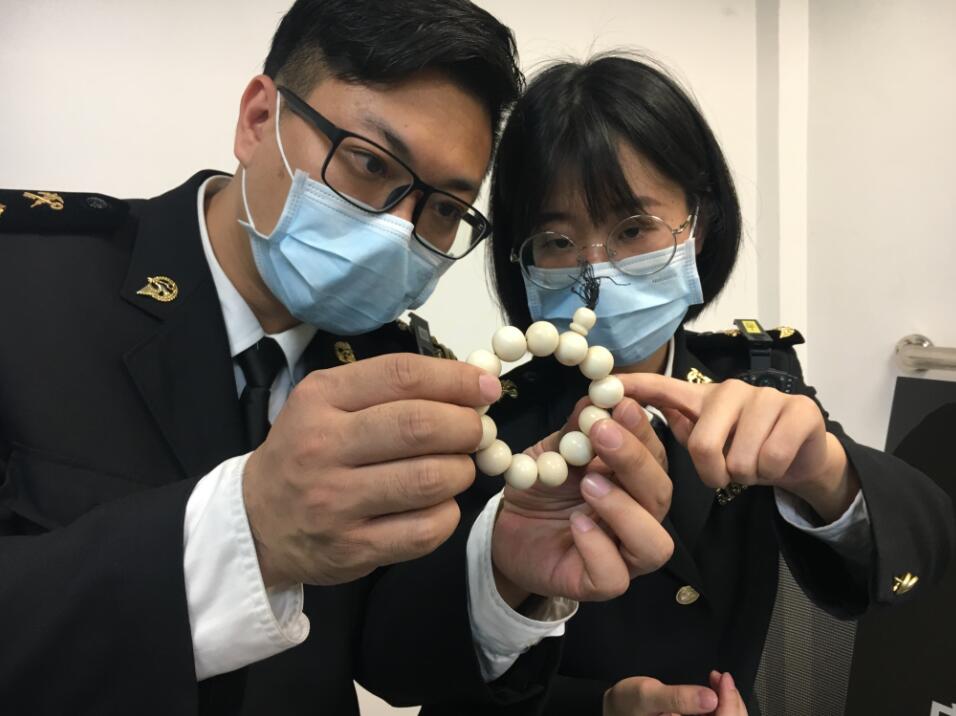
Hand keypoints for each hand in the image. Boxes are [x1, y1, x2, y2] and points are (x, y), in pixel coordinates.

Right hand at [243, 353, 500, 587]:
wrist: (257, 521)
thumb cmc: (307, 451)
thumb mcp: (328, 402)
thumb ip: (391, 389)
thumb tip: (470, 385)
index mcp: (321, 399)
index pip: (401, 376)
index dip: (456, 379)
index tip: (486, 386)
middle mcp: (324, 447)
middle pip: (419, 427)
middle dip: (466, 426)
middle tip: (477, 431)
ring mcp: (336, 502)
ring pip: (429, 479)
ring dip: (461, 471)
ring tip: (458, 467)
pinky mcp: (353, 548)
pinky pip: (425, 530)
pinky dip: (447, 513)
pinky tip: (439, 504)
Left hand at [492, 397, 674, 606]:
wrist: (504, 527)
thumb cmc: (540, 486)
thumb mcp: (553, 451)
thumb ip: (576, 429)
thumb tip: (596, 396)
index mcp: (633, 480)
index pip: (655, 455)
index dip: (643, 430)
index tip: (621, 403)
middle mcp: (638, 517)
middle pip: (661, 495)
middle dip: (635, 461)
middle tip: (602, 433)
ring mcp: (622, 555)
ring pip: (655, 544)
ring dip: (626, 509)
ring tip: (589, 484)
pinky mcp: (597, 584)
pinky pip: (615, 577)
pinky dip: (599, 549)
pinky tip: (576, 524)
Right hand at [603, 671, 746, 715]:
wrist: (615, 709)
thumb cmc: (627, 704)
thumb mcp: (647, 695)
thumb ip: (678, 698)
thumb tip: (711, 698)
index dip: (728, 703)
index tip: (725, 678)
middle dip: (731, 702)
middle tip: (722, 677)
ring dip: (727, 703)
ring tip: (718, 680)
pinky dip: (720, 706)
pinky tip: (714, 692)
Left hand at [618, 374, 858, 522]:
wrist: (799, 457)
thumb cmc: (741, 449)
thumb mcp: (705, 441)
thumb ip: (674, 429)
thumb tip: (629, 418)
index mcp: (701, 398)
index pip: (662, 387)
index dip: (634, 387)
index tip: (602, 387)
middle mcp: (731, 390)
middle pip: (703, 444)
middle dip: (712, 472)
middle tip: (723, 474)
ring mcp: (767, 397)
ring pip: (740, 458)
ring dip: (744, 475)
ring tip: (750, 465)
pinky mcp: (800, 410)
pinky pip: (773, 458)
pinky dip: (771, 473)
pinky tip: (775, 463)